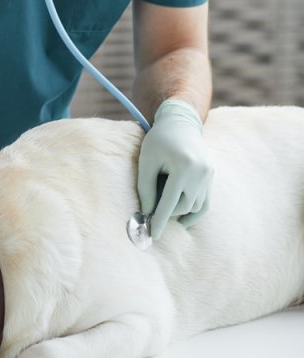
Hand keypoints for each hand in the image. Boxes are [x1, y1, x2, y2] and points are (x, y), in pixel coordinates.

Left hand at [137, 98, 212, 239]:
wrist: (180, 123)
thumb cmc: (159, 140)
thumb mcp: (147, 160)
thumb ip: (146, 188)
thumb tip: (147, 214)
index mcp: (184, 166)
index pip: (170, 202)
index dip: (159, 220)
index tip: (152, 234)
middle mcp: (200, 173)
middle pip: (182, 206)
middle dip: (166, 211)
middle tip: (151, 208)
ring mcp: (209, 176)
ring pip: (194, 206)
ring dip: (178, 209)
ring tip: (164, 198)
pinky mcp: (211, 177)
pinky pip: (204, 204)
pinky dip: (193, 212)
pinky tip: (181, 218)